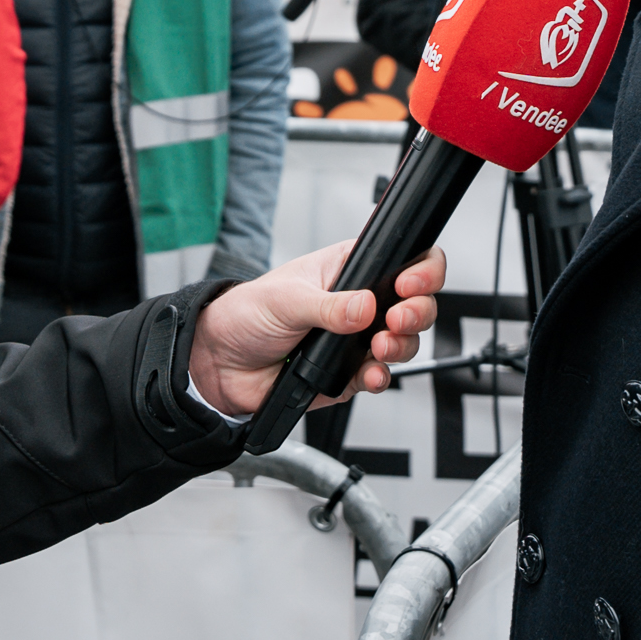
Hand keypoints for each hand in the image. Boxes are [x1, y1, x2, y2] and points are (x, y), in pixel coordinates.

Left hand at [187, 240, 444, 417]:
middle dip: (417, 312)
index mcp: (349, 269)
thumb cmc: (246, 314)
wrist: (221, 363)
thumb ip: (328, 306)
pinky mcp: (348, 373)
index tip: (409, 284)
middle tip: (397, 318)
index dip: (419, 271)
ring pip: (404, 342)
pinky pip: (378, 376)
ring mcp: (357, 340)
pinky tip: (369, 375)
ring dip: (401, 346)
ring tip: (378, 348)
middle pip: (416, 304)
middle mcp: (360, 303)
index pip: (404, 261)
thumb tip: (364, 306)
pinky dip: (379, 378)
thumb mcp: (287, 299)